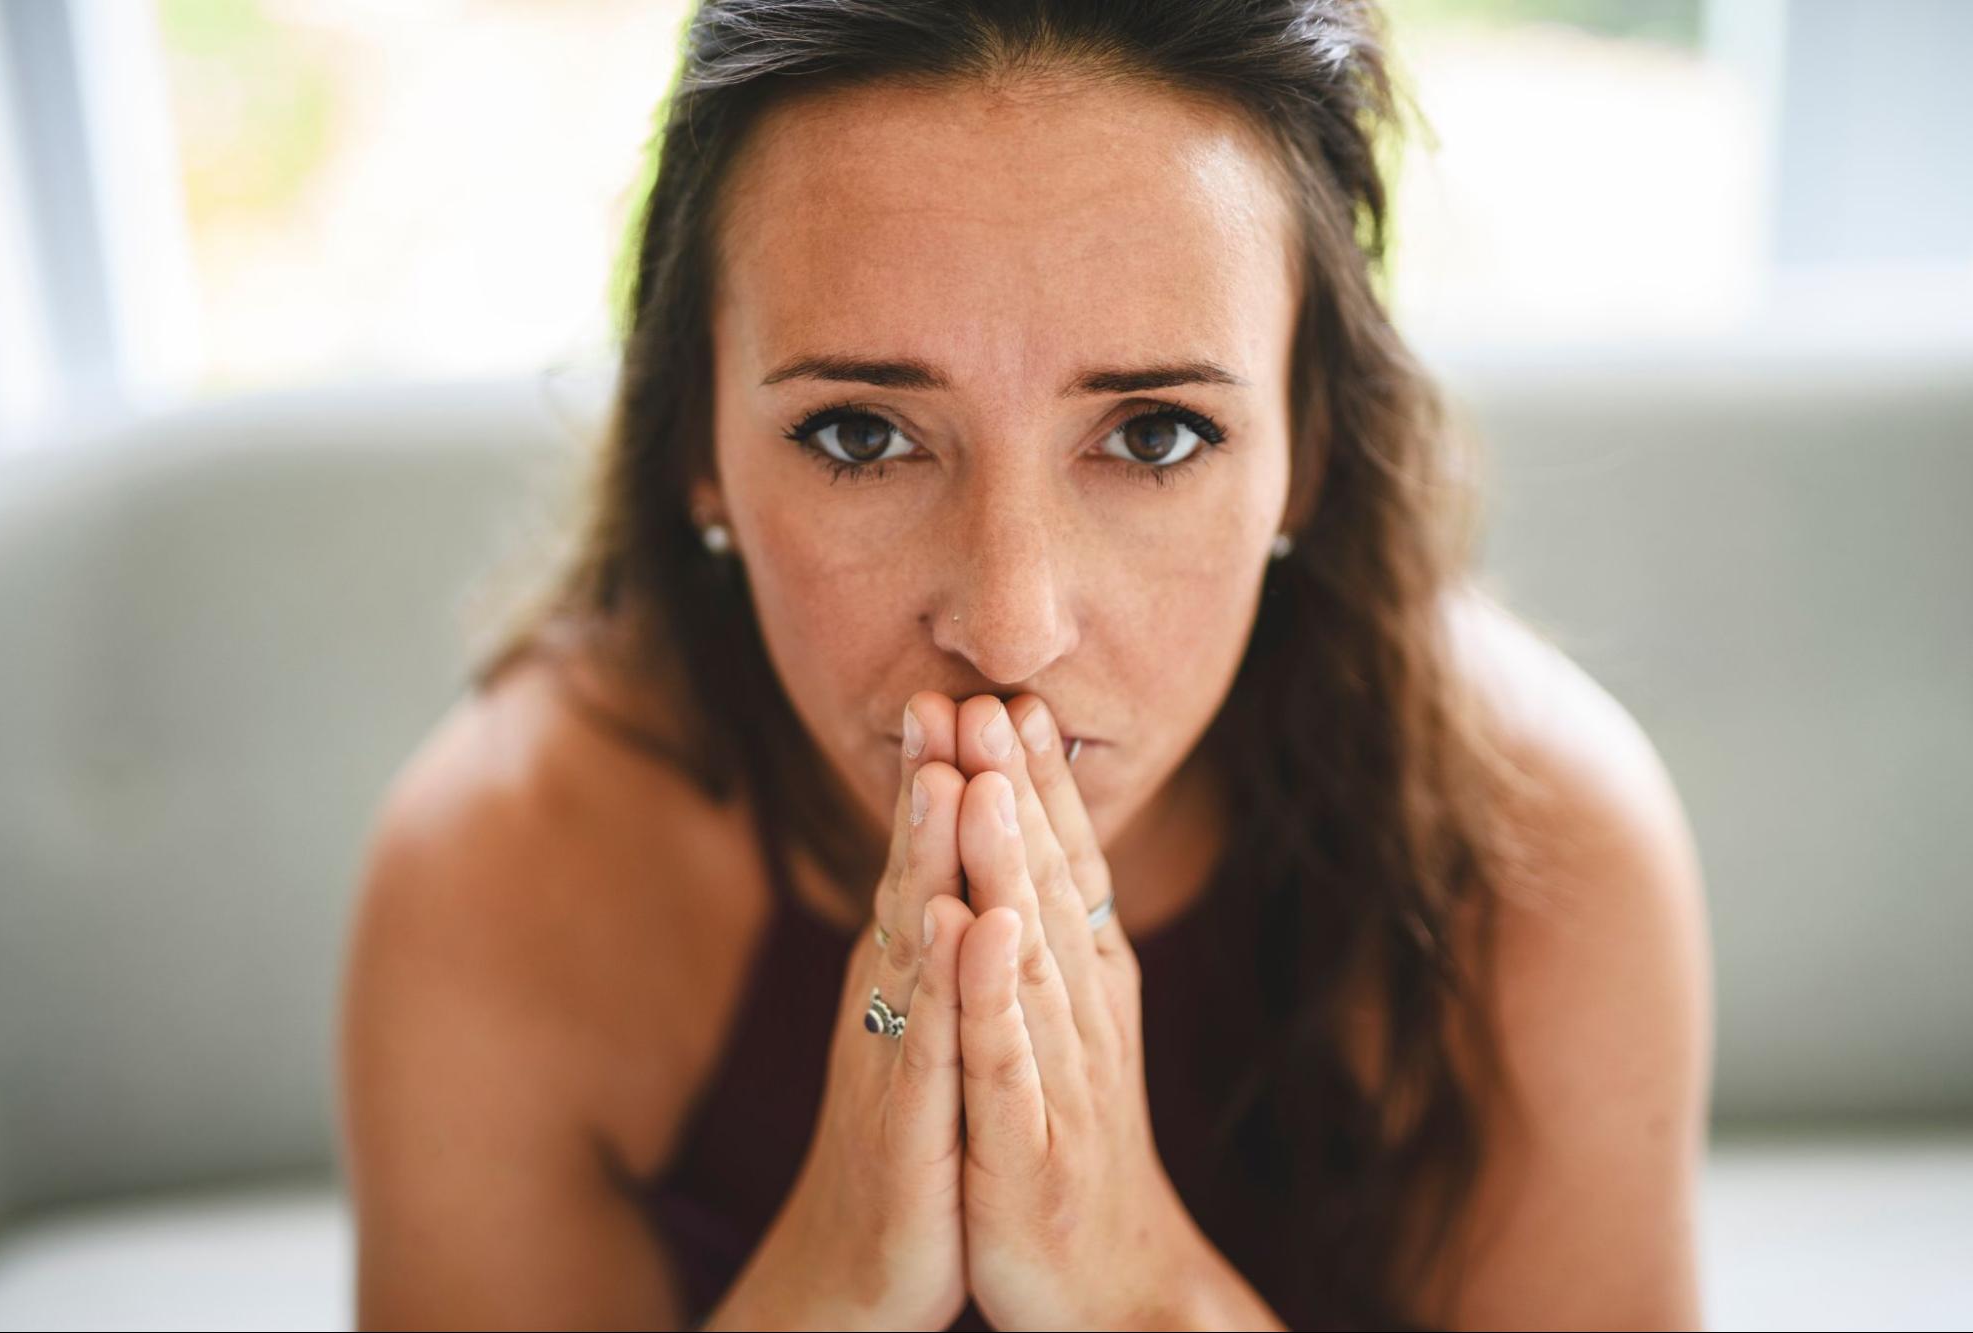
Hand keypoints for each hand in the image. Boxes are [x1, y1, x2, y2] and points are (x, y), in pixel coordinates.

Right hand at [707, 691, 978, 1330]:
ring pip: (911, 944)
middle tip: (940, 694)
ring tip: (943, 779)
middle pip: (908, 879)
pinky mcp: (910, 1124)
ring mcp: (893, 1058)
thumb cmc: (907, 1137)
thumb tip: (940, 866)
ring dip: (925, 859)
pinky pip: (929, 1041)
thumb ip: (928, 945)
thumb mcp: (922, 1026)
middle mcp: (888, 1001)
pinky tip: (955, 924)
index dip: (943, 778)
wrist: (860, 1268)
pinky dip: (943, 980)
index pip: (924, 861)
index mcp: (902, 974)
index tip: (961, 690)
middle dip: (928, 786)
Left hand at [949, 693, 1220, 1330]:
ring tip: (987, 780)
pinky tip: (981, 926)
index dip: (1037, 786)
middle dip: (1020, 791)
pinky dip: (994, 988)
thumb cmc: (1064, 1151)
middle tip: (994, 696)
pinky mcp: (1025, 1146)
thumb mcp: (1054, 1038)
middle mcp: (1080, 1020)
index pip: (1063, 868)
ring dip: (1010, 863)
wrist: (1103, 1290)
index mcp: (1082, 990)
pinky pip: (1006, 1056)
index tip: (1009, 698)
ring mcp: (1056, 1080)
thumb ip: (1050, 950)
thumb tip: (1033, 863)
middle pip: (1051, 888)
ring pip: (1030, 954)